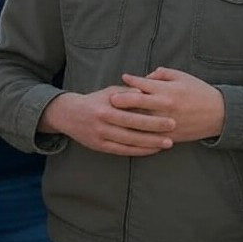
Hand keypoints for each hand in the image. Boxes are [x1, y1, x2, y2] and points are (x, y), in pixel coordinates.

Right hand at [39, 86, 174, 155]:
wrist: (69, 115)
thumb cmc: (96, 100)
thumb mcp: (110, 91)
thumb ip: (128, 92)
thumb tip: (146, 90)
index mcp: (106, 108)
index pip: (132, 114)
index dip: (151, 117)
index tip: (170, 116)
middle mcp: (103, 123)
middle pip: (133, 129)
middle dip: (155, 130)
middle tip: (173, 129)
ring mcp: (101, 137)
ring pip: (129, 143)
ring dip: (150, 144)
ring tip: (167, 143)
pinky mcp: (100, 147)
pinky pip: (122, 151)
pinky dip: (138, 151)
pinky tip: (152, 150)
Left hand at [111, 68, 224, 142]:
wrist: (218, 114)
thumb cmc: (199, 92)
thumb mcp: (183, 77)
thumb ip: (162, 74)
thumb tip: (146, 77)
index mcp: (167, 90)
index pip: (143, 84)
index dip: (130, 81)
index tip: (121, 79)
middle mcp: (164, 106)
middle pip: (136, 103)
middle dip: (120, 101)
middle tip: (108, 100)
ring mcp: (165, 122)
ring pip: (140, 121)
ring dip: (125, 119)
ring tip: (113, 117)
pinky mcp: (169, 135)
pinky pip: (149, 135)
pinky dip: (139, 133)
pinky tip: (129, 132)